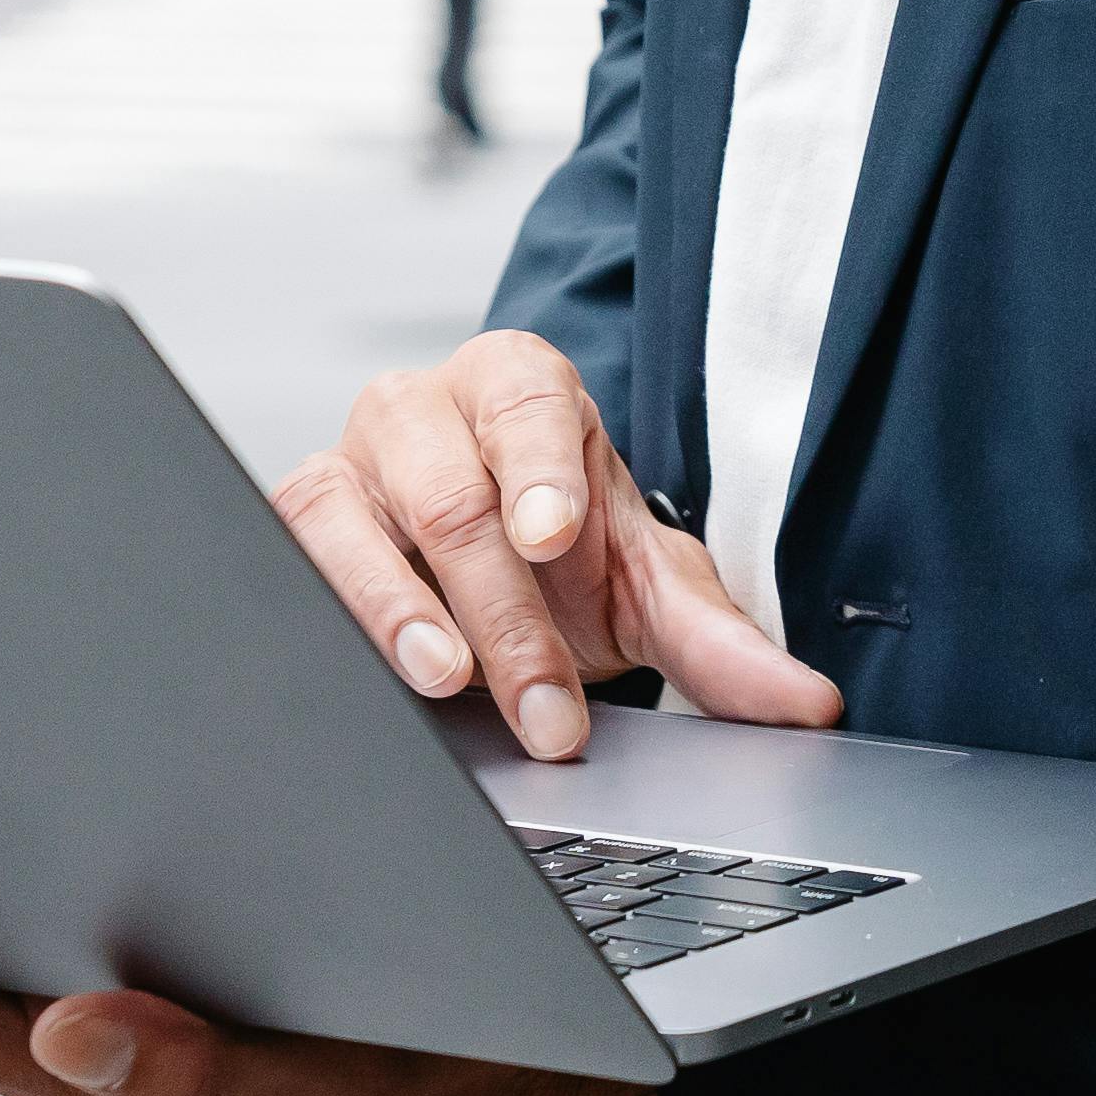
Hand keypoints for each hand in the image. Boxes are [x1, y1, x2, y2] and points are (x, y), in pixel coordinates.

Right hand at [281, 331, 837, 762]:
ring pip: (346, 521)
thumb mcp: (649, 589)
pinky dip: (328, 619)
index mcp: (521, 387)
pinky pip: (286, 561)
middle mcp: (425, 409)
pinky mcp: (296, 523)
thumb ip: (722, 642)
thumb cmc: (567, 557)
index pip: (526, 402)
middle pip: (449, 494)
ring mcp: (349, 464)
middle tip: (547, 709)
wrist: (499, 574)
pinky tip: (365, 674)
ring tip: (445, 678)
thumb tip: (810, 705)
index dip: (538, 468)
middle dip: (503, 614)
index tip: (555, 534)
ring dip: (397, 611)